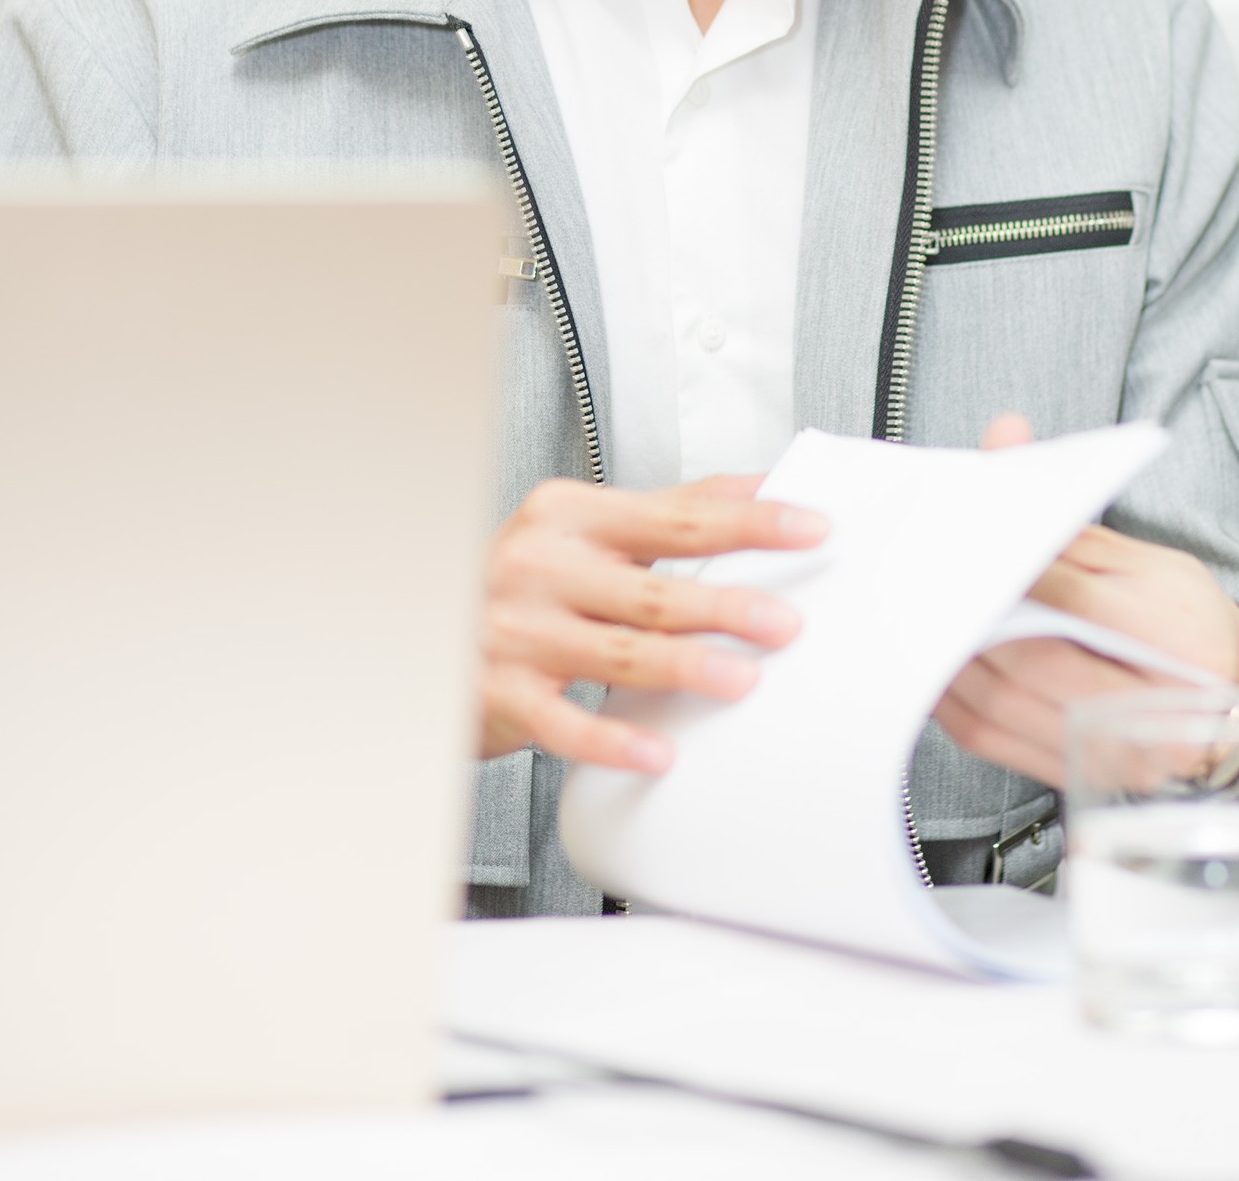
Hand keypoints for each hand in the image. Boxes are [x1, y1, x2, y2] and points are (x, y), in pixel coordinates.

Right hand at [479, 474, 826, 772]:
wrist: (431, 627)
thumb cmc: (526, 579)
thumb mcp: (586, 529)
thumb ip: (670, 510)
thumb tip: (763, 488)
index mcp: (571, 515)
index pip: (676, 516)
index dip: (749, 522)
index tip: (808, 528)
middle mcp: (541, 566)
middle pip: (652, 589)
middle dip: (725, 606)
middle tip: (785, 622)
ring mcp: (518, 631)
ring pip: (617, 654)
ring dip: (686, 668)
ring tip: (742, 679)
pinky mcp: (502, 693)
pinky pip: (565, 723)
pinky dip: (614, 740)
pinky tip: (660, 750)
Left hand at [934, 415, 1238, 790]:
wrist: (1230, 710)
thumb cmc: (1189, 628)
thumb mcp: (1152, 565)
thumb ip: (1072, 526)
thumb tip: (1008, 459)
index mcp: (1179, 638)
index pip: (1076, 600)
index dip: (1012, 570)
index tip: (965, 539)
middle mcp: (1147, 708)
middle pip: (1033, 658)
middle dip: (970, 615)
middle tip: (926, 575)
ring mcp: (1109, 751)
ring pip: (1004, 704)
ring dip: (948, 656)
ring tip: (919, 611)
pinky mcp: (1071, 771)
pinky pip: (992, 737)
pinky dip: (951, 696)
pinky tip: (933, 660)